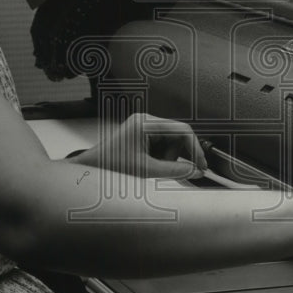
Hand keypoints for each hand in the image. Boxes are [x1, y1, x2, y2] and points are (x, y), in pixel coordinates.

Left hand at [74, 113, 208, 179]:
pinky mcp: (142, 137)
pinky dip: (161, 159)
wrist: (91, 170)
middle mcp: (145, 121)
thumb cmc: (110, 166)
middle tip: (182, 171)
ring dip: (168, 158)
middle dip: (178, 155)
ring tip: (153, 169)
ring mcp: (143, 128)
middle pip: (177, 136)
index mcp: (146, 123)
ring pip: (171, 143)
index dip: (195, 148)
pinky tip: (151, 166)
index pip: (181, 130)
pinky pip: (162, 146)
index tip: (201, 164)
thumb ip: (173, 170)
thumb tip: (195, 170)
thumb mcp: (145, 170)